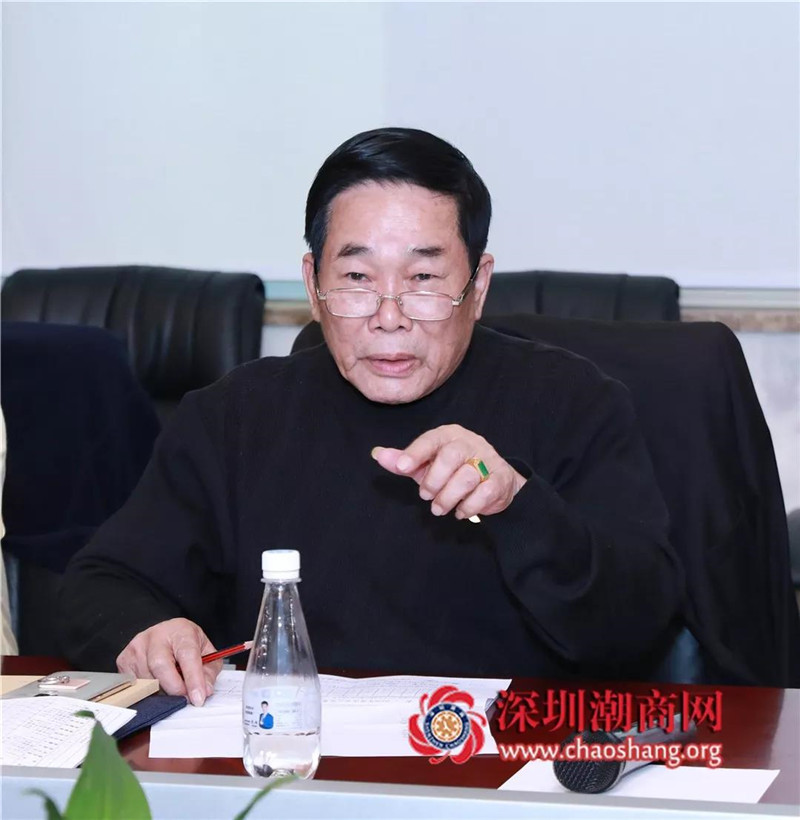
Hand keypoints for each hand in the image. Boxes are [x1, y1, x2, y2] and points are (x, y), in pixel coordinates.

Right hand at [116, 617, 220, 705]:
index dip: (193, 679)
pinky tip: (156, 686)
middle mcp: (156, 636)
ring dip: (161, 692)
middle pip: (160, 665)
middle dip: (174, 688)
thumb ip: (208, 672)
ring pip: (147, 679)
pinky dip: (147, 692)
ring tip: (171, 688)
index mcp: (181, 630)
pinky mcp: (124, 660)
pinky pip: (134, 686)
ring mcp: (137, 647)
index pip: (187, 655)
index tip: (198, 698)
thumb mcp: (206, 652)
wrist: (166, 634)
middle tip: (184, 699)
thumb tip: (204, 691)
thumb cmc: (185, 644)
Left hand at [371, 424, 525, 519]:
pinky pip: (483, 493)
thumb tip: (377, 454)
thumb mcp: (427, 465)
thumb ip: (404, 460)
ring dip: (448, 497)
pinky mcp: (500, 479)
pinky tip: (460, 511)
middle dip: (434, 480)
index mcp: (449, 435)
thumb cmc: (454, 470)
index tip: (402, 468)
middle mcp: (470, 443)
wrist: (495, 482)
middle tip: (425, 496)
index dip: (415, 453)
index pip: (431, 439)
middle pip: (450, 456)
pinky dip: (468, 507)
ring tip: (439, 508)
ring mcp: (488, 460)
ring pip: (466, 476)